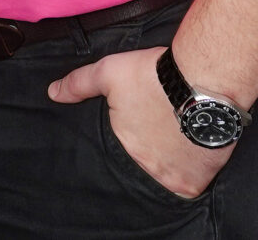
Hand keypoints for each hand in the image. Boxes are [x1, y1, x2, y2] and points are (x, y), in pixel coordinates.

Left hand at [48, 47, 233, 198]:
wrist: (204, 80)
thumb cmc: (156, 76)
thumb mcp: (110, 72)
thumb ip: (79, 84)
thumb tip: (53, 93)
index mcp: (123, 150)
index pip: (117, 160)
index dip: (126, 148)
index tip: (134, 137)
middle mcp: (146, 171)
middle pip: (142, 171)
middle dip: (146, 159)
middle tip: (155, 140)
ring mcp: (173, 179)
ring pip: (166, 179)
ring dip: (168, 166)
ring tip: (173, 144)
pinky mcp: (198, 180)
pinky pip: (192, 184)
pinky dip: (191, 172)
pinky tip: (191, 152)